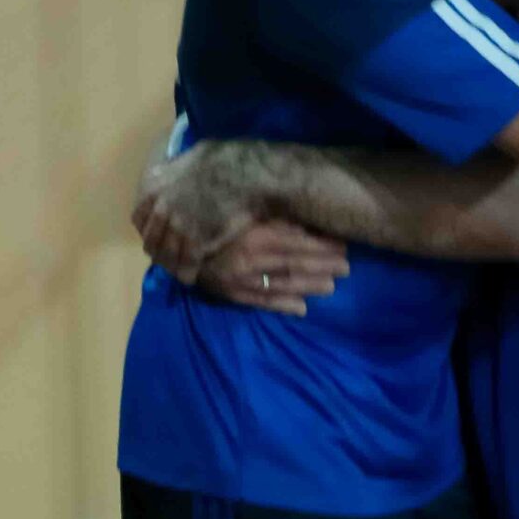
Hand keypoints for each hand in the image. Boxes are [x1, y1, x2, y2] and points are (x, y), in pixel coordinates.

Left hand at [131, 140, 259, 278]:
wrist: (244, 173)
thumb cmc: (222, 158)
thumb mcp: (188, 156)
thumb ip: (175, 170)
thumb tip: (175, 171)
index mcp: (154, 187)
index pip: (139, 217)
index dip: (147, 228)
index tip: (155, 234)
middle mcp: (160, 208)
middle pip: (152, 240)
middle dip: (158, 250)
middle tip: (167, 257)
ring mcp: (177, 227)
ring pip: (167, 254)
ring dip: (172, 264)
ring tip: (179, 271)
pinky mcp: (196, 242)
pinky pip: (187, 263)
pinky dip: (188, 271)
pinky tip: (192, 276)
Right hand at [192, 219, 350, 317]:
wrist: (171, 239)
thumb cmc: (210, 216)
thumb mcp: (242, 210)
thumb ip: (271, 215)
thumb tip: (303, 217)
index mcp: (256, 235)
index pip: (298, 242)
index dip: (323, 245)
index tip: (343, 245)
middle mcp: (252, 260)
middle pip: (295, 264)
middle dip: (323, 266)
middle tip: (346, 267)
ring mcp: (241, 280)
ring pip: (282, 284)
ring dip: (309, 286)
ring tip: (331, 287)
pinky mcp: (231, 293)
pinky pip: (261, 301)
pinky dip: (283, 306)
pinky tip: (301, 308)